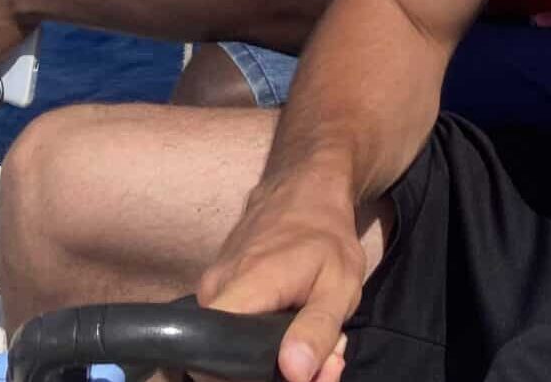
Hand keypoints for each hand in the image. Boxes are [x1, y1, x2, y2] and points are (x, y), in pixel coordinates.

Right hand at [199, 166, 365, 381]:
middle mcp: (214, 289)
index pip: (215, 352)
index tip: (290, 374)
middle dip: (275, 368)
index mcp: (243, 289)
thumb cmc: (325, 234)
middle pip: (230, 354)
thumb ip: (317, 331)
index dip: (246, 374)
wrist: (305, 187)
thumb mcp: (338, 285)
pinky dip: (267, 333)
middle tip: (322, 361)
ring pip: (235, 340)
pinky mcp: (219, 285)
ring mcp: (211, 285)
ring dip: (277, 351)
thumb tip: (294, 374)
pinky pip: (235, 322)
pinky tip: (298, 325)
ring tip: (315, 338)